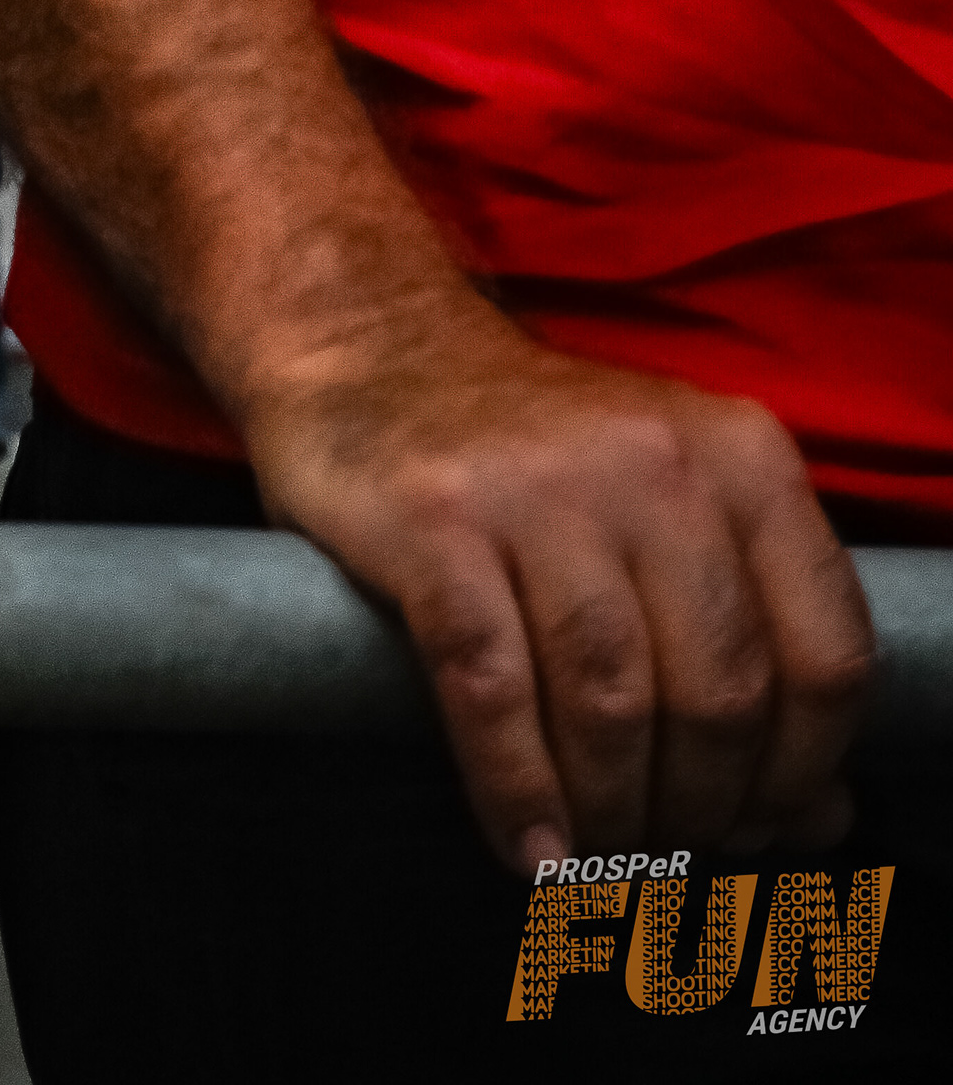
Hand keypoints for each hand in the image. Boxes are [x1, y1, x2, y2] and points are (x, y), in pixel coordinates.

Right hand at [242, 306, 872, 870]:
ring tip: (594, 854)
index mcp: (742, 458)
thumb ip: (756, 646)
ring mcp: (540, 485)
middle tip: (662, 845)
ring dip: (609, 815)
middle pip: (719, 697)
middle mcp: (655, 461)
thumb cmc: (543, 458)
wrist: (368, 339)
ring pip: (610, 706)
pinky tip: (528, 847)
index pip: (824, 658)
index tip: (759, 822)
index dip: (798, 771)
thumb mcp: (676, 512)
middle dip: (696, 807)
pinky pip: (492, 690)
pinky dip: (517, 791)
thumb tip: (815, 820)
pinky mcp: (434, 516)